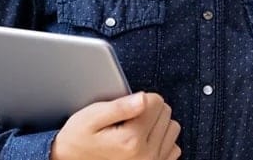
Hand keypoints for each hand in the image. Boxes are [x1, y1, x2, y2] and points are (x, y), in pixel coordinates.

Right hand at [50, 92, 181, 159]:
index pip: (155, 101)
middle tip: (127, 118)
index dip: (140, 97)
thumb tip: (143, 98)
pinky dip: (162, 141)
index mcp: (131, 139)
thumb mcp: (91, 118)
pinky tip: (144, 141)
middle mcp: (146, 154)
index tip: (125, 106)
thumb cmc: (79, 140)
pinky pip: (174, 147)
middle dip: (149, 109)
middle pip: (166, 112)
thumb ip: (119, 107)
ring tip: (136, 128)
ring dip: (158, 124)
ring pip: (173, 127)